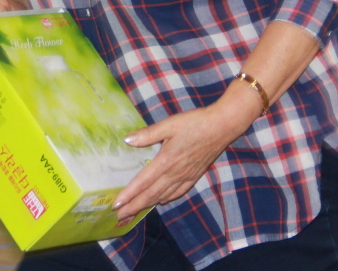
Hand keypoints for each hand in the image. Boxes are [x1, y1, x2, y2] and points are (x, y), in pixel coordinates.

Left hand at [111, 90, 258, 224]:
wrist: (221, 127)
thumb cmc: (194, 122)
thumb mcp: (169, 124)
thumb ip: (148, 134)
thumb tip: (127, 140)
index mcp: (166, 161)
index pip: (143, 182)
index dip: (129, 195)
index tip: (116, 204)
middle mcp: (174, 173)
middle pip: (151, 194)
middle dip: (134, 206)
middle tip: (120, 215)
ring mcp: (186, 176)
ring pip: (163, 196)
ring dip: (148, 205)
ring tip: (135, 211)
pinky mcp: (194, 175)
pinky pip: (178, 192)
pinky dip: (167, 199)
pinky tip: (162, 201)